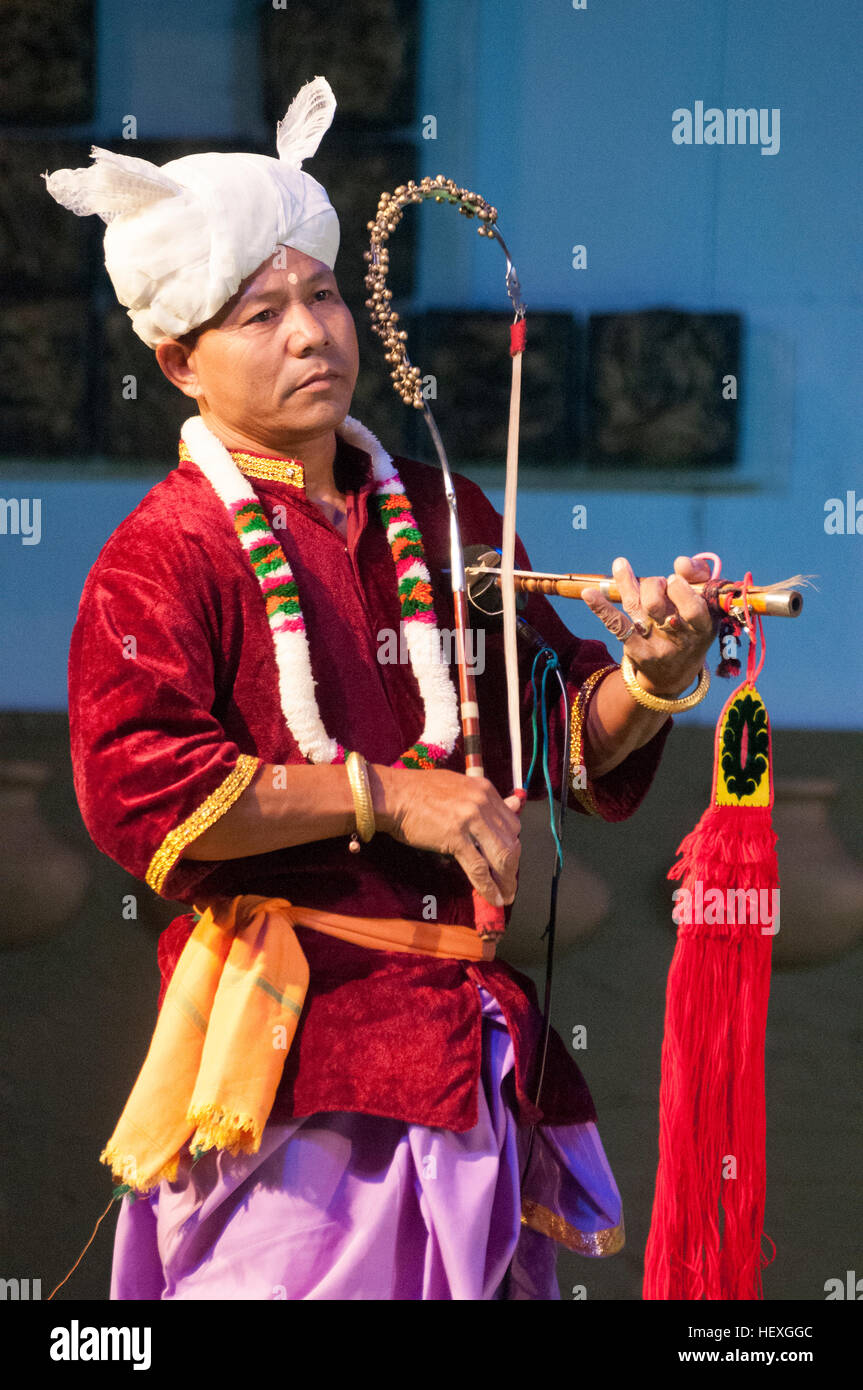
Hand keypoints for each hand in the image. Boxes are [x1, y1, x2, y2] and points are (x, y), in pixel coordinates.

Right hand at [385, 769, 521, 906]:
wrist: (394, 795)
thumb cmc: (420, 791)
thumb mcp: (460, 787)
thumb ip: (487, 800)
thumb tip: (516, 804)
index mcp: (485, 790)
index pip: (512, 822)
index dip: (512, 845)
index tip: (508, 859)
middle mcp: (482, 803)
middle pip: (510, 841)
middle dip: (512, 866)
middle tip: (509, 882)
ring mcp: (470, 820)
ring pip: (499, 856)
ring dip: (505, 880)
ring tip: (506, 895)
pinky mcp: (455, 837)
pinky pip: (478, 867)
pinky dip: (488, 886)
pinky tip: (493, 897)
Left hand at [581, 555, 717, 696]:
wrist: (674, 674)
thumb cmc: (692, 627)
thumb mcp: (706, 605)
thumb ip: (698, 577)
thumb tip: (681, 562)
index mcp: (703, 628)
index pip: (693, 608)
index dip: (681, 589)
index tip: (674, 579)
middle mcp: (678, 639)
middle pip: (657, 605)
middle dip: (654, 585)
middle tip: (659, 584)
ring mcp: (654, 645)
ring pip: (636, 607)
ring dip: (630, 584)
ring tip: (623, 566)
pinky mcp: (634, 647)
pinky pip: (616, 624)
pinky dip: (602, 607)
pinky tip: (588, 593)